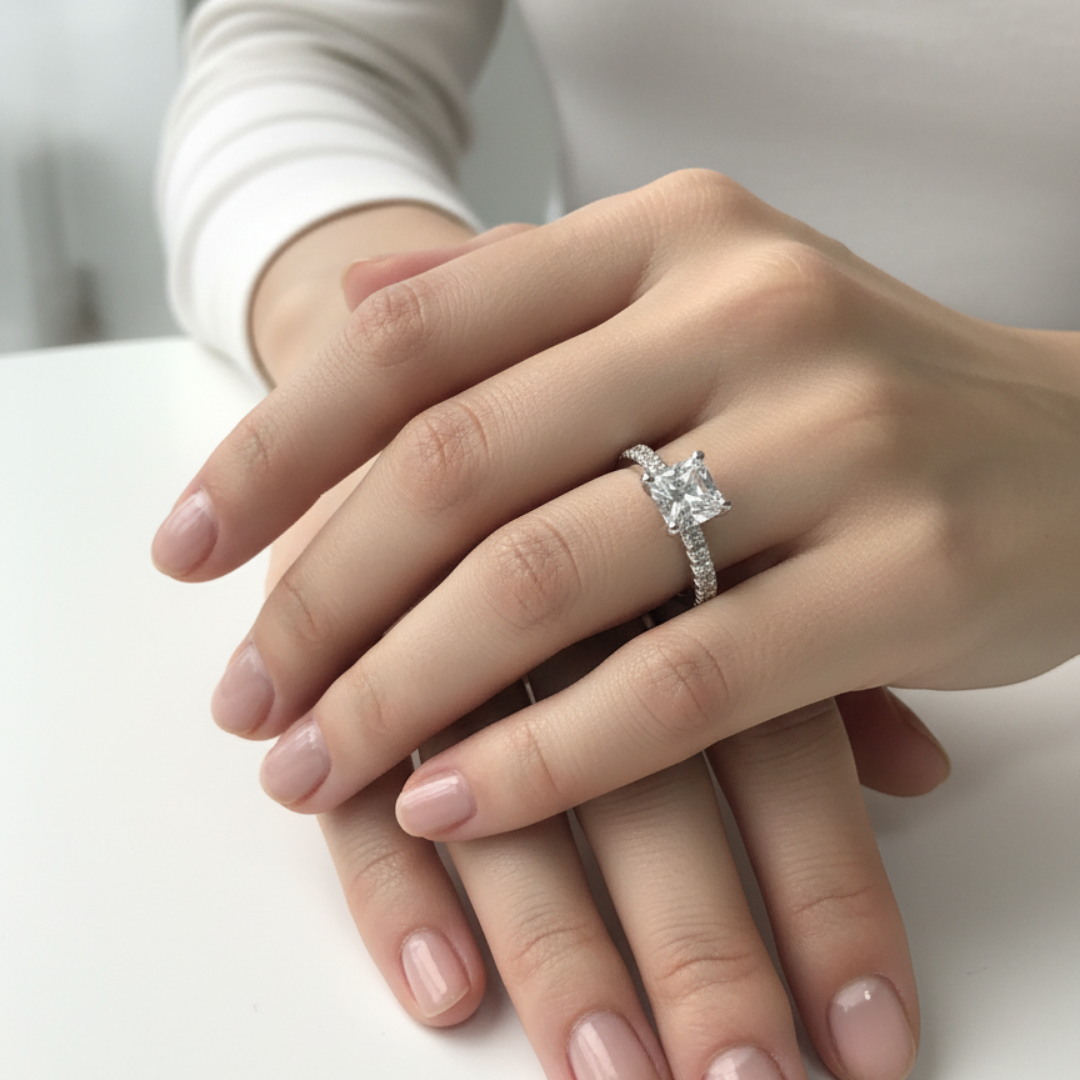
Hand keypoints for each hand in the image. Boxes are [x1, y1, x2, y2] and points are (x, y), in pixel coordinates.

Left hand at [154, 169, 1041, 835]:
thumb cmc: (860, 385)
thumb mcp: (700, 296)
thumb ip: (527, 300)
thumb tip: (354, 312)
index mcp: (672, 235)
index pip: (417, 338)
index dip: (278, 451)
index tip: (186, 550)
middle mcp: (744, 309)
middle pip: (460, 466)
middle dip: (323, 599)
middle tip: (251, 697)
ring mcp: (835, 437)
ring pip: (553, 580)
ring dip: (407, 691)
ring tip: (322, 766)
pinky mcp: (905, 574)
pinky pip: (681, 682)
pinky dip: (549, 755)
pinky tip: (456, 803)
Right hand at [273, 465, 935, 1079]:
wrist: (437, 329)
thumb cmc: (596, 432)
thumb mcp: (714, 518)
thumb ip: (800, 629)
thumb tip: (923, 774)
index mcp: (685, 512)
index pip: (772, 716)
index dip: (823, 887)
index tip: (868, 1036)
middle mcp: (576, 546)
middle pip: (650, 762)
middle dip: (699, 940)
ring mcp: (444, 572)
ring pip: (512, 785)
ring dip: (555, 934)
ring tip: (607, 1069)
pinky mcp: (340, 611)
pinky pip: (359, 734)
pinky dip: (392, 876)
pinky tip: (440, 979)